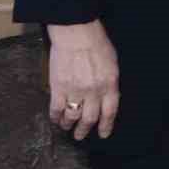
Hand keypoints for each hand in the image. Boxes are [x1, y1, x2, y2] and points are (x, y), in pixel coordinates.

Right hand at [46, 20, 119, 139]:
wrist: (76, 33)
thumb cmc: (96, 43)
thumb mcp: (112, 63)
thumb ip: (110, 81)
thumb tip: (108, 95)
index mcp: (109, 84)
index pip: (109, 112)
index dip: (106, 125)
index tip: (103, 134)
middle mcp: (93, 91)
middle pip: (90, 118)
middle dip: (84, 130)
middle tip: (80, 135)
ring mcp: (75, 91)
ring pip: (72, 116)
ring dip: (69, 125)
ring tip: (67, 127)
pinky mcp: (58, 87)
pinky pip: (56, 109)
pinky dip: (56, 117)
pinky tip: (56, 119)